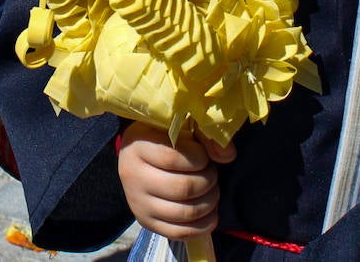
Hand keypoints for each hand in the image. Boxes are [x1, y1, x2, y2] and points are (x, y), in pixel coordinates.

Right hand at [117, 122, 236, 241]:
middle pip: (182, 188)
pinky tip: (210, 212)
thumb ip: (206, 135)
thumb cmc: (165, 138)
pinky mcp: (146, 223)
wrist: (140, 157)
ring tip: (211, 190)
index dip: (199, 158)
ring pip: (184, 213)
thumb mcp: (181, 127)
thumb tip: (227, 155)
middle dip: (208, 181)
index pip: (172, 158)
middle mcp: (132, 176)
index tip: (204, 155)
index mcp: (137, 146)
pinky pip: (180, 233)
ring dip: (209, 202)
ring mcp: (138, 203)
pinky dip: (203, 225)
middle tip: (211, 173)